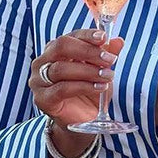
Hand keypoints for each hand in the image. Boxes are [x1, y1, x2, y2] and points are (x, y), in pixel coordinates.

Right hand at [28, 28, 124, 154]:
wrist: (83, 122)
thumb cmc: (89, 93)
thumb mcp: (101, 72)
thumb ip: (107, 56)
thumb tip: (118, 41)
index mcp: (56, 50)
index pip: (70, 36)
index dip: (87, 35)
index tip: (104, 38)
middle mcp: (43, 62)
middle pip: (61, 46)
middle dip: (88, 51)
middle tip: (109, 60)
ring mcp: (39, 80)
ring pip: (61, 68)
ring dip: (88, 71)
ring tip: (108, 76)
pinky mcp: (42, 99)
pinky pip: (62, 89)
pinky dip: (83, 86)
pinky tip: (99, 87)